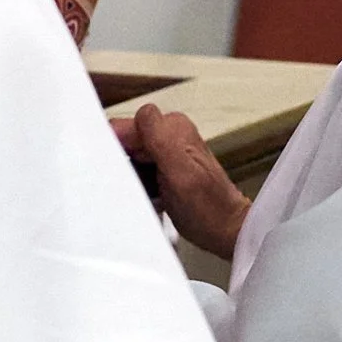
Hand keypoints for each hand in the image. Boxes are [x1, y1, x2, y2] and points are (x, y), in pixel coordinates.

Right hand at [112, 104, 251, 260]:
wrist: (226, 230)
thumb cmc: (208, 207)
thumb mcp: (180, 171)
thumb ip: (160, 138)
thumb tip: (142, 111)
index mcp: (173, 127)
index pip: (128, 124)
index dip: (117, 146)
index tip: (116, 169)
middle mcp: (171, 134)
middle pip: (128, 141)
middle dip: (124, 164)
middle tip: (134, 186)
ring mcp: (169, 151)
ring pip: (131, 157)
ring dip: (131, 177)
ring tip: (144, 195)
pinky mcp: (166, 169)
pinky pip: (140, 171)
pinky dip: (139, 185)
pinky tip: (150, 199)